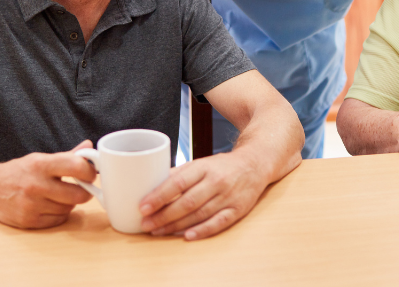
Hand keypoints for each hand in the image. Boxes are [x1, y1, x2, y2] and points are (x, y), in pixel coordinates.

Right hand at [0, 140, 96, 228]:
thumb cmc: (19, 172)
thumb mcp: (40, 159)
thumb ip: (67, 156)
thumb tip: (88, 146)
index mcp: (41, 165)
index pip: (76, 166)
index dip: (89, 171)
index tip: (90, 173)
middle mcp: (36, 185)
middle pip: (78, 195)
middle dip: (84, 192)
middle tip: (81, 188)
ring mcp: (32, 205)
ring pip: (69, 208)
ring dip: (70, 203)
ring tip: (59, 195)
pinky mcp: (29, 221)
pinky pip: (58, 220)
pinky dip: (59, 214)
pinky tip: (50, 206)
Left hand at [138, 152, 267, 240]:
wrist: (255, 164)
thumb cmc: (222, 166)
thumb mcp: (201, 163)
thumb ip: (178, 174)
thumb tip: (151, 185)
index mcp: (204, 167)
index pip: (178, 183)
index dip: (159, 196)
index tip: (143, 207)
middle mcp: (216, 182)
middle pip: (187, 202)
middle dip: (164, 215)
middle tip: (146, 224)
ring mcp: (228, 197)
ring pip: (199, 214)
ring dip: (176, 226)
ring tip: (158, 231)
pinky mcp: (237, 210)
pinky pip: (218, 223)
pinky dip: (202, 231)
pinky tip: (187, 237)